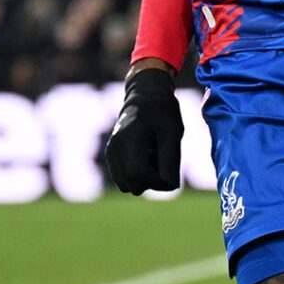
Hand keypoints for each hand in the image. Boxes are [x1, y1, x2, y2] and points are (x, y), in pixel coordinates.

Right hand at [103, 66, 183, 194]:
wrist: (145, 96)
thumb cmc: (162, 112)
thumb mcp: (173, 133)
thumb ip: (171, 160)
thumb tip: (170, 187)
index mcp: (131, 139)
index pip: (140, 175)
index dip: (158, 182)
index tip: (171, 173)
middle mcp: (115, 147)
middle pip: (133, 184)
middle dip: (152, 182)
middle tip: (162, 161)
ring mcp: (110, 153)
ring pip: (127, 186)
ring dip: (143, 180)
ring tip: (152, 158)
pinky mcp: (110, 156)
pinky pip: (123, 180)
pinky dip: (136, 177)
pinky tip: (144, 160)